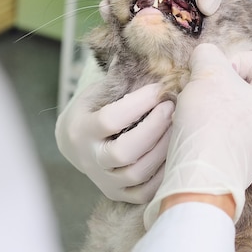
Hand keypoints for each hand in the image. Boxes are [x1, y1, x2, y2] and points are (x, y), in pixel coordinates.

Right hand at [55, 82, 173, 202]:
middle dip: (153, 128)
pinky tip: (174, 152)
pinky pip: (144, 192)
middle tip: (171, 107)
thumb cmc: (92, 110)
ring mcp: (104, 181)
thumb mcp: (96, 92)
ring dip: (162, 150)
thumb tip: (149, 58)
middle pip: (123, 152)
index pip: (110, 120)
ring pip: (137, 174)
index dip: (138, 104)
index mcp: (81, 130)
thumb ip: (118, 80)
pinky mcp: (117, 194)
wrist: (74, 144)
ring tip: (177, 127)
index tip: (159, 89)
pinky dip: (162, 174)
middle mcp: (90, 159)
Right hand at [143, 44, 251, 227]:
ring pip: (232, 108)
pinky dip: (207, 126)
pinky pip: (225, 131)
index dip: (231, 59)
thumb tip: (205, 56)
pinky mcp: (240, 161)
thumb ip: (208, 54)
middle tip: (198, 92)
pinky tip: (193, 132)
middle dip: (216, 83)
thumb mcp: (208, 74)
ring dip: (209, 103)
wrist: (199, 181)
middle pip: (245, 84)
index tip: (211, 76)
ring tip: (193, 113)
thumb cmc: (212, 124)